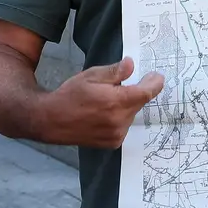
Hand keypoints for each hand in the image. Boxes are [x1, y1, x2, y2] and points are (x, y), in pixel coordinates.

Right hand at [39, 59, 165, 148]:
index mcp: (116, 101)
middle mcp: (119, 120)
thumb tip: (131, 65)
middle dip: (135, 92)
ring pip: (131, 114)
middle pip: (139, 103)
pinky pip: (124, 125)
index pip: (146, 92)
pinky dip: (120, 117)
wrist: (51, 121)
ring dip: (126, 105)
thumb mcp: (91, 76)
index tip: (156, 76)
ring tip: (106, 100)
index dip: (154, 83)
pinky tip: (104, 113)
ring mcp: (117, 134)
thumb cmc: (70, 95)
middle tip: (120, 85)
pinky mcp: (113, 142)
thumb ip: (115, 71)